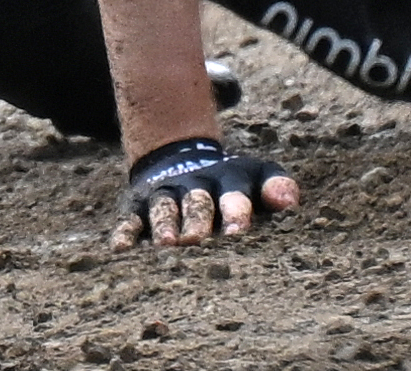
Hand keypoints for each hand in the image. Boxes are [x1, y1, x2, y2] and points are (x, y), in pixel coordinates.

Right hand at [108, 134, 299, 251]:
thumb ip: (276, 186)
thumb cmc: (231, 184)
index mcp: (227, 180)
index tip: (238, 232)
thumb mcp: (256, 176)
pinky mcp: (138, 205)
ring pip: (164, 209)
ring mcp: (165, 194)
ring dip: (165, 225)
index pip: (234, 194)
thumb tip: (289, 203)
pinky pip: (131, 219)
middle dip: (198, 220)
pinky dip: (126, 233)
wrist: (181, 159)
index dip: (235, 212)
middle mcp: (194, 185)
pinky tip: (121, 250)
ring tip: (168, 245)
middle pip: (197, 202)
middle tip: (198, 241)